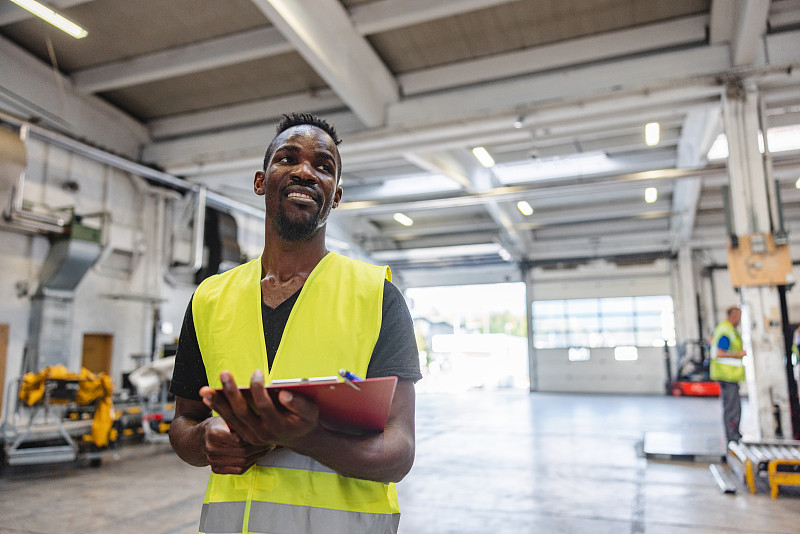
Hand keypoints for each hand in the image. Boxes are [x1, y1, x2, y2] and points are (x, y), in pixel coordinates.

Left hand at [200, 370, 320, 450]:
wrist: (299, 439)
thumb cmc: (305, 420)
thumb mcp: (310, 412)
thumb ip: (299, 404)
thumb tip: (283, 394)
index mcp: (278, 426)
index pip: (264, 406)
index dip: (259, 389)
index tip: (256, 372)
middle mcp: (262, 434)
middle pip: (242, 412)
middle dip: (231, 392)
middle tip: (224, 373)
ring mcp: (252, 437)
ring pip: (232, 419)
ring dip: (217, 403)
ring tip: (204, 389)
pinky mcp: (245, 437)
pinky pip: (229, 422)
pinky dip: (218, 410)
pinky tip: (208, 398)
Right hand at [202, 416, 273, 473]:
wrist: (200, 438)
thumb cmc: (220, 423)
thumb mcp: (227, 415)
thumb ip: (240, 418)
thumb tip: (263, 417)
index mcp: (214, 433)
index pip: (240, 440)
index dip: (256, 437)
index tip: (268, 433)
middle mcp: (210, 448)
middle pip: (243, 452)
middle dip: (260, 448)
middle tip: (272, 441)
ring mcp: (212, 460)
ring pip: (242, 462)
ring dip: (259, 456)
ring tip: (268, 448)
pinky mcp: (215, 469)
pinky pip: (238, 470)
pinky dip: (251, 464)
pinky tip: (259, 456)